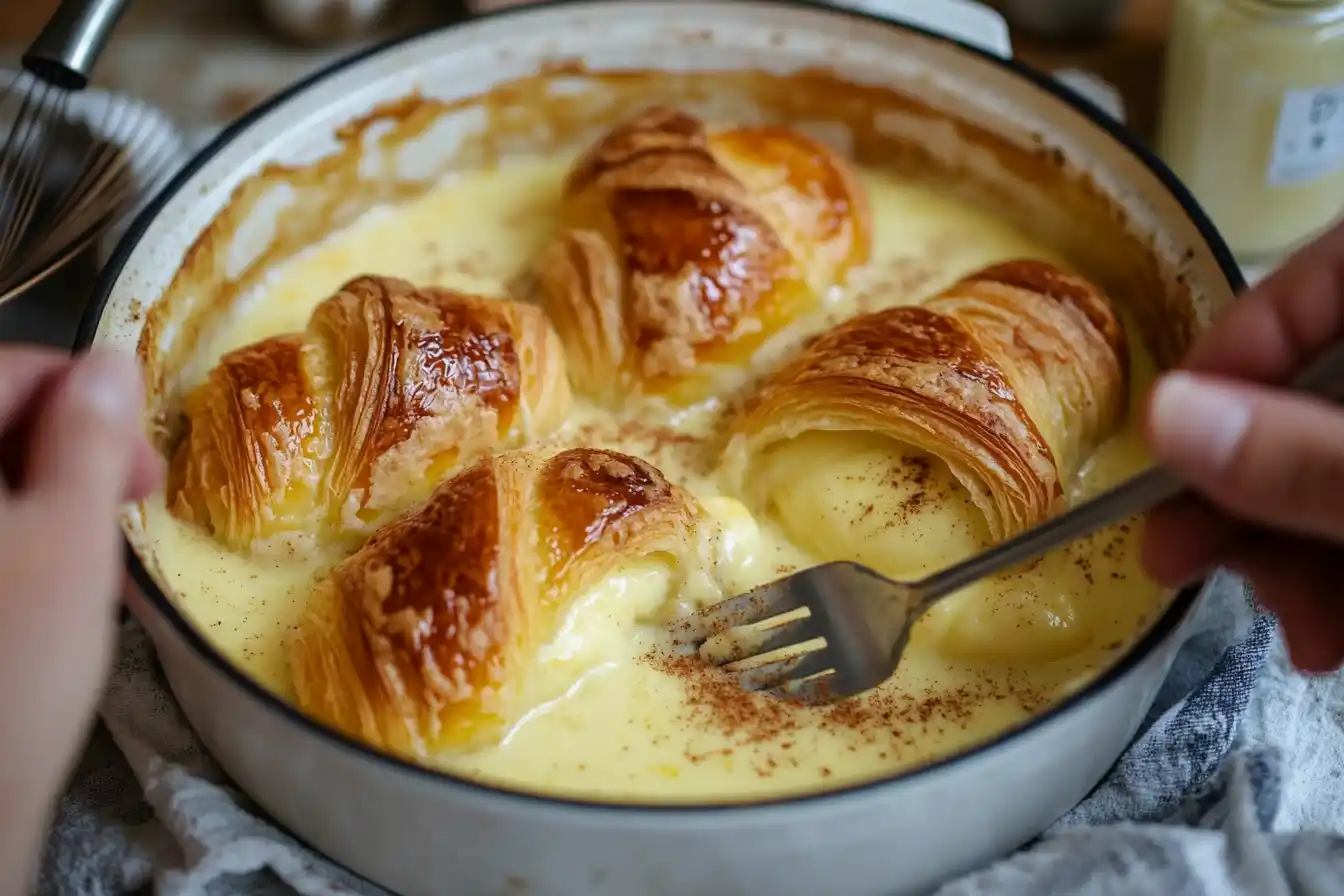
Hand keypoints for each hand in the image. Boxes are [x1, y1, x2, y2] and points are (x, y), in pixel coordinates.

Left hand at [0, 347, 160, 892]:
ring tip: (94, 528)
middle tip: (130, 488)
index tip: (137, 442)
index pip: (1, 373)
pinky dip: (12, 519)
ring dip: (40, 479)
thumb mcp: (69, 538)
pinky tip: (47, 559)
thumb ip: (89, 438)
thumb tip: (109, 363)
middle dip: (64, 438)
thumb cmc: (15, 664)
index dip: (80, 390)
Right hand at [1142, 219, 1343, 672]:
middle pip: (1320, 392)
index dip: (1239, 349)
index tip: (1172, 436)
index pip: (1329, 274)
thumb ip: (1302, 458)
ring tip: (1295, 631)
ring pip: (1339, 464)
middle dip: (1253, 492)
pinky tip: (1334, 633)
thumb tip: (1165, 418)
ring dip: (1295, 551)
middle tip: (1180, 561)